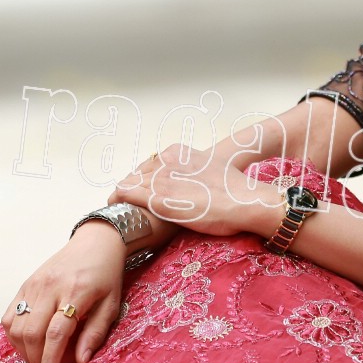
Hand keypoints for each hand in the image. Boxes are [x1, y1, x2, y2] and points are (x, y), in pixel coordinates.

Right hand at [0, 224, 126, 362]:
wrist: (95, 242)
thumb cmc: (106, 276)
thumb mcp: (112, 305)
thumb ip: (95, 333)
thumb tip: (80, 362)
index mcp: (76, 293)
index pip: (56, 333)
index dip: (49, 360)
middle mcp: (49, 288)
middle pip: (31, 332)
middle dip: (35, 359)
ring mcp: (33, 285)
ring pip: (15, 326)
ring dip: (22, 349)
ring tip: (38, 357)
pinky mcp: (25, 284)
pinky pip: (9, 315)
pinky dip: (13, 334)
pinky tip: (28, 341)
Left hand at [109, 142, 279, 238]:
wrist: (244, 201)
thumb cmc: (235, 190)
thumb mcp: (212, 168)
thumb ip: (195, 171)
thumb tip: (193, 181)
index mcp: (177, 151)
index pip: (150, 165)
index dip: (145, 180)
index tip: (144, 192)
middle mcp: (165, 160)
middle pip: (137, 174)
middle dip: (133, 188)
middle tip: (129, 205)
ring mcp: (160, 178)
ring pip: (128, 183)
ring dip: (123, 197)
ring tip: (120, 210)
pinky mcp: (158, 198)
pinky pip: (127, 195)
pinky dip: (119, 203)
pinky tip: (117, 211)